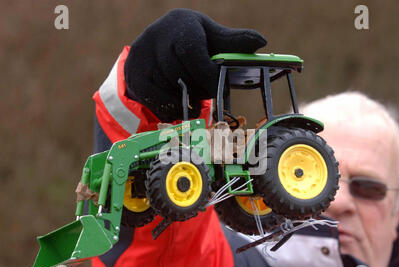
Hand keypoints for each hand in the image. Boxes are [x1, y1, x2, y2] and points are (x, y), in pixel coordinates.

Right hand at [124, 8, 266, 121]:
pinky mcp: (134, 75)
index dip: (207, 75)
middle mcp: (156, 37)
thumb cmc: (191, 40)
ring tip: (194, 97)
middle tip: (208, 94)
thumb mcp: (212, 37)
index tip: (220, 90)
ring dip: (185, 100)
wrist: (157, 44)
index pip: (192, 52)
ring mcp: (141, 56)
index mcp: (180, 24)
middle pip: (180, 75)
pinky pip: (155, 100)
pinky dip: (171, 107)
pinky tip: (179, 103)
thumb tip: (261, 42)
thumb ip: (234, 42)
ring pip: (168, 90)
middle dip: (198, 89)